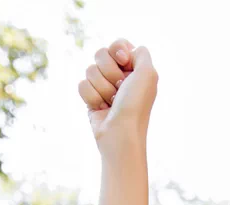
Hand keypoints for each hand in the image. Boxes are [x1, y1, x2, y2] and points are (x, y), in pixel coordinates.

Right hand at [79, 38, 157, 152]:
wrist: (120, 134)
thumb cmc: (135, 105)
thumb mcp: (148, 74)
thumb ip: (141, 53)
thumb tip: (126, 51)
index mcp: (135, 68)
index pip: (117, 44)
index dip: (117, 51)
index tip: (124, 62)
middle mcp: (120, 76)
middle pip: (101, 54)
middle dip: (109, 71)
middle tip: (120, 88)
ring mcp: (104, 87)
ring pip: (90, 70)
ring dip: (102, 87)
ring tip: (112, 102)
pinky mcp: (91, 98)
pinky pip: (82, 84)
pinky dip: (92, 97)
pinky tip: (102, 108)